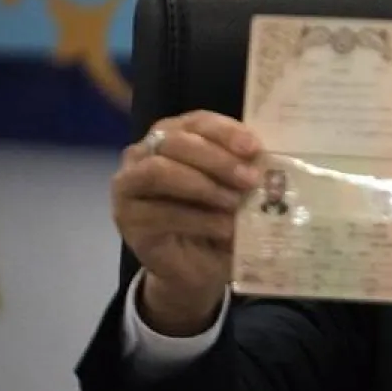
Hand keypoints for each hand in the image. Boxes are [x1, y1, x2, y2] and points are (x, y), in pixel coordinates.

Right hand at [112, 111, 262, 333]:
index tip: (254, 148)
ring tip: (235, 204)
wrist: (200, 268)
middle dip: (217, 159)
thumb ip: (244, 170)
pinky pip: (160, 211)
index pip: (196, 122)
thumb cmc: (219, 219)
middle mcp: (144, 152)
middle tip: (250, 179)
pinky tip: (224, 229)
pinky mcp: (127, 218)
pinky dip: (198, 219)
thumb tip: (265, 160)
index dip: (225, 132)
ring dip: (203, 186)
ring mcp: (129, 184)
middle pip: (176, 142)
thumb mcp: (237, 191)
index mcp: (174, 136)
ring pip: (160, 171)